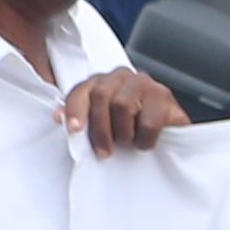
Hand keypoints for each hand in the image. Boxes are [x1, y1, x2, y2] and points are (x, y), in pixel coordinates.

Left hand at [62, 68, 182, 155]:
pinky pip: (148, 121)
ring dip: (123, 133)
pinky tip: (145, 142)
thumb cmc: (131, 129)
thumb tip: (59, 117)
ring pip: (122, 105)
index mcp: (101, 81)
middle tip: (103, 152)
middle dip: (99, 129)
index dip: (74, 110)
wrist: (169, 132)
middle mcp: (121, 76)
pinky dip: (144, 139)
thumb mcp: (103, 125)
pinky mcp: (164, 96)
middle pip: (100, 96)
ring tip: (128, 142)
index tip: (74, 129)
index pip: (81, 90)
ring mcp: (144, 83)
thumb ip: (81, 119)